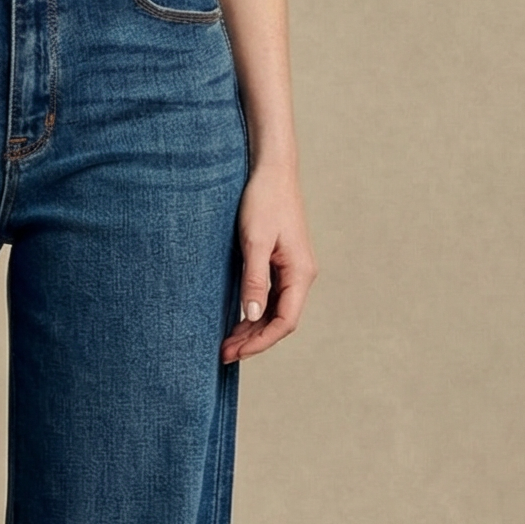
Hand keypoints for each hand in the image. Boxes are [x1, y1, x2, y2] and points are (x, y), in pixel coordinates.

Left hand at [222, 164, 315, 362]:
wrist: (272, 171)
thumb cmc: (263, 201)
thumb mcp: (254, 241)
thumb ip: (254, 279)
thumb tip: (252, 315)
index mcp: (300, 273)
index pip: (284, 321)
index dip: (260, 342)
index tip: (234, 352)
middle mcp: (301, 275)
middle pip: (280, 320)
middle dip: (253, 339)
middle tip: (223, 353)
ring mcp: (293, 269)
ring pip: (275, 310)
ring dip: (253, 328)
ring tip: (227, 341)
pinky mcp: (282, 262)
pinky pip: (272, 296)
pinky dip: (255, 311)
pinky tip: (237, 318)